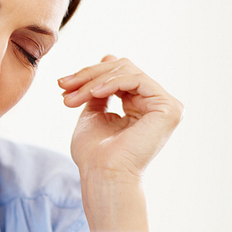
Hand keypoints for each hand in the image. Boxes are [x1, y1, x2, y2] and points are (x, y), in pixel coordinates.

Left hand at [58, 55, 183, 179]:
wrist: (102, 175)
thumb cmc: (94, 153)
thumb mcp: (93, 112)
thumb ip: (100, 88)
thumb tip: (109, 56)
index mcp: (141, 106)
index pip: (116, 74)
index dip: (89, 74)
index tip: (62, 84)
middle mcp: (156, 104)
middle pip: (122, 68)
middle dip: (88, 75)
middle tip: (63, 86)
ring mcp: (165, 106)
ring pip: (126, 70)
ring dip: (93, 80)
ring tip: (73, 96)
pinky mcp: (168, 108)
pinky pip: (136, 79)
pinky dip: (111, 83)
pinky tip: (93, 94)